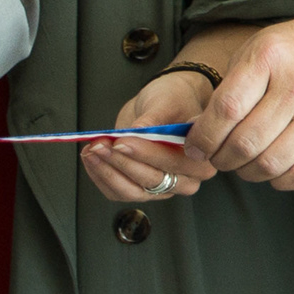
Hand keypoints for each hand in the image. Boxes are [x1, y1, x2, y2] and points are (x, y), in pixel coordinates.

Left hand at [81, 69, 217, 204]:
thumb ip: (154, 119)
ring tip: (92, 149)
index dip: (147, 154)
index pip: (175, 163)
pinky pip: (117, 192)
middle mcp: (185, 179)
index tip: (123, 141)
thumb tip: (137, 131)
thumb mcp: (166, 103)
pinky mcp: (140, 189)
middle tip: (101, 144)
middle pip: (152, 180)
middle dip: (122, 162)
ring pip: (131, 191)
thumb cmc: (173, 101)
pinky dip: (100, 176)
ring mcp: (162, 188)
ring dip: (107, 171)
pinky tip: (91, 158)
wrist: (163, 105)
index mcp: (201, 158)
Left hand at [186, 17, 293, 190]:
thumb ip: (226, 90)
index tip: (195, 147)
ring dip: (245, 172)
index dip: (203, 136)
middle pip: (245, 142)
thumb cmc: (293, 54)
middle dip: (220, 158)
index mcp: (269, 59)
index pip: (226, 110)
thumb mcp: (255, 53)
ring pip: (270, 164)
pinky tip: (271, 169)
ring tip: (241, 163)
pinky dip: (279, 181)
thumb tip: (194, 132)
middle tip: (216, 157)